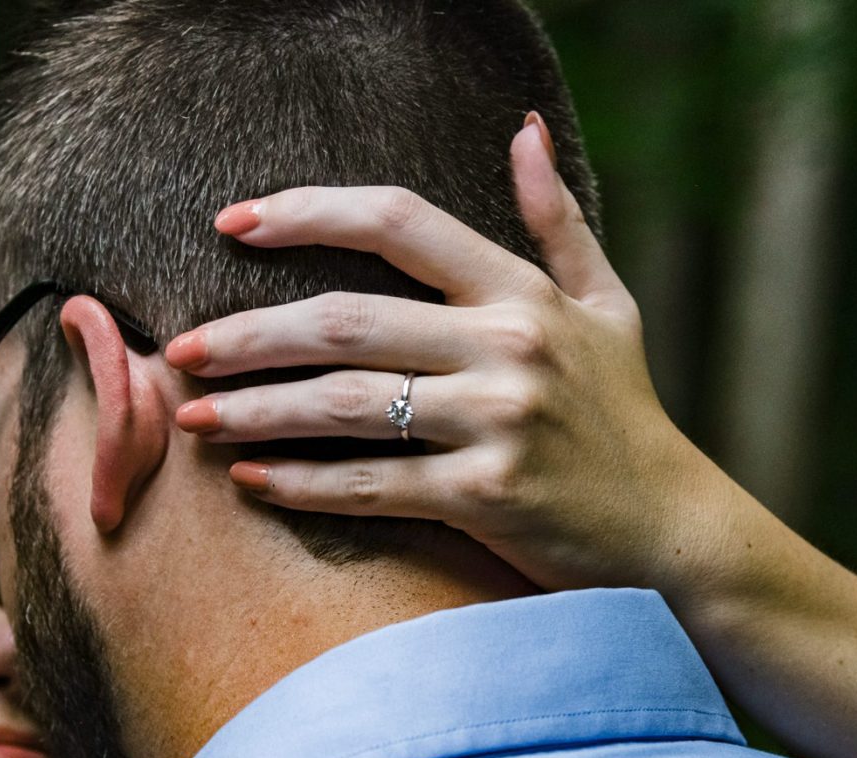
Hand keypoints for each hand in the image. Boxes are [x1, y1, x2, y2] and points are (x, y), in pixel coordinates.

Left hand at [166, 113, 728, 596]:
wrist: (673, 530)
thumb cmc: (627, 418)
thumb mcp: (608, 307)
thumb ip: (556, 223)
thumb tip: (525, 129)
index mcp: (521, 293)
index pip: (400, 222)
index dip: (308, 213)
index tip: (234, 225)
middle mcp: (508, 346)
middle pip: (347, 319)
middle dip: (250, 333)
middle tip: (183, 352)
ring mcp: (498, 422)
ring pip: (347, 404)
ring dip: (257, 410)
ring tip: (195, 417)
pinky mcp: (488, 496)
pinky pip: (372, 484)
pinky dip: (303, 483)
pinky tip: (250, 479)